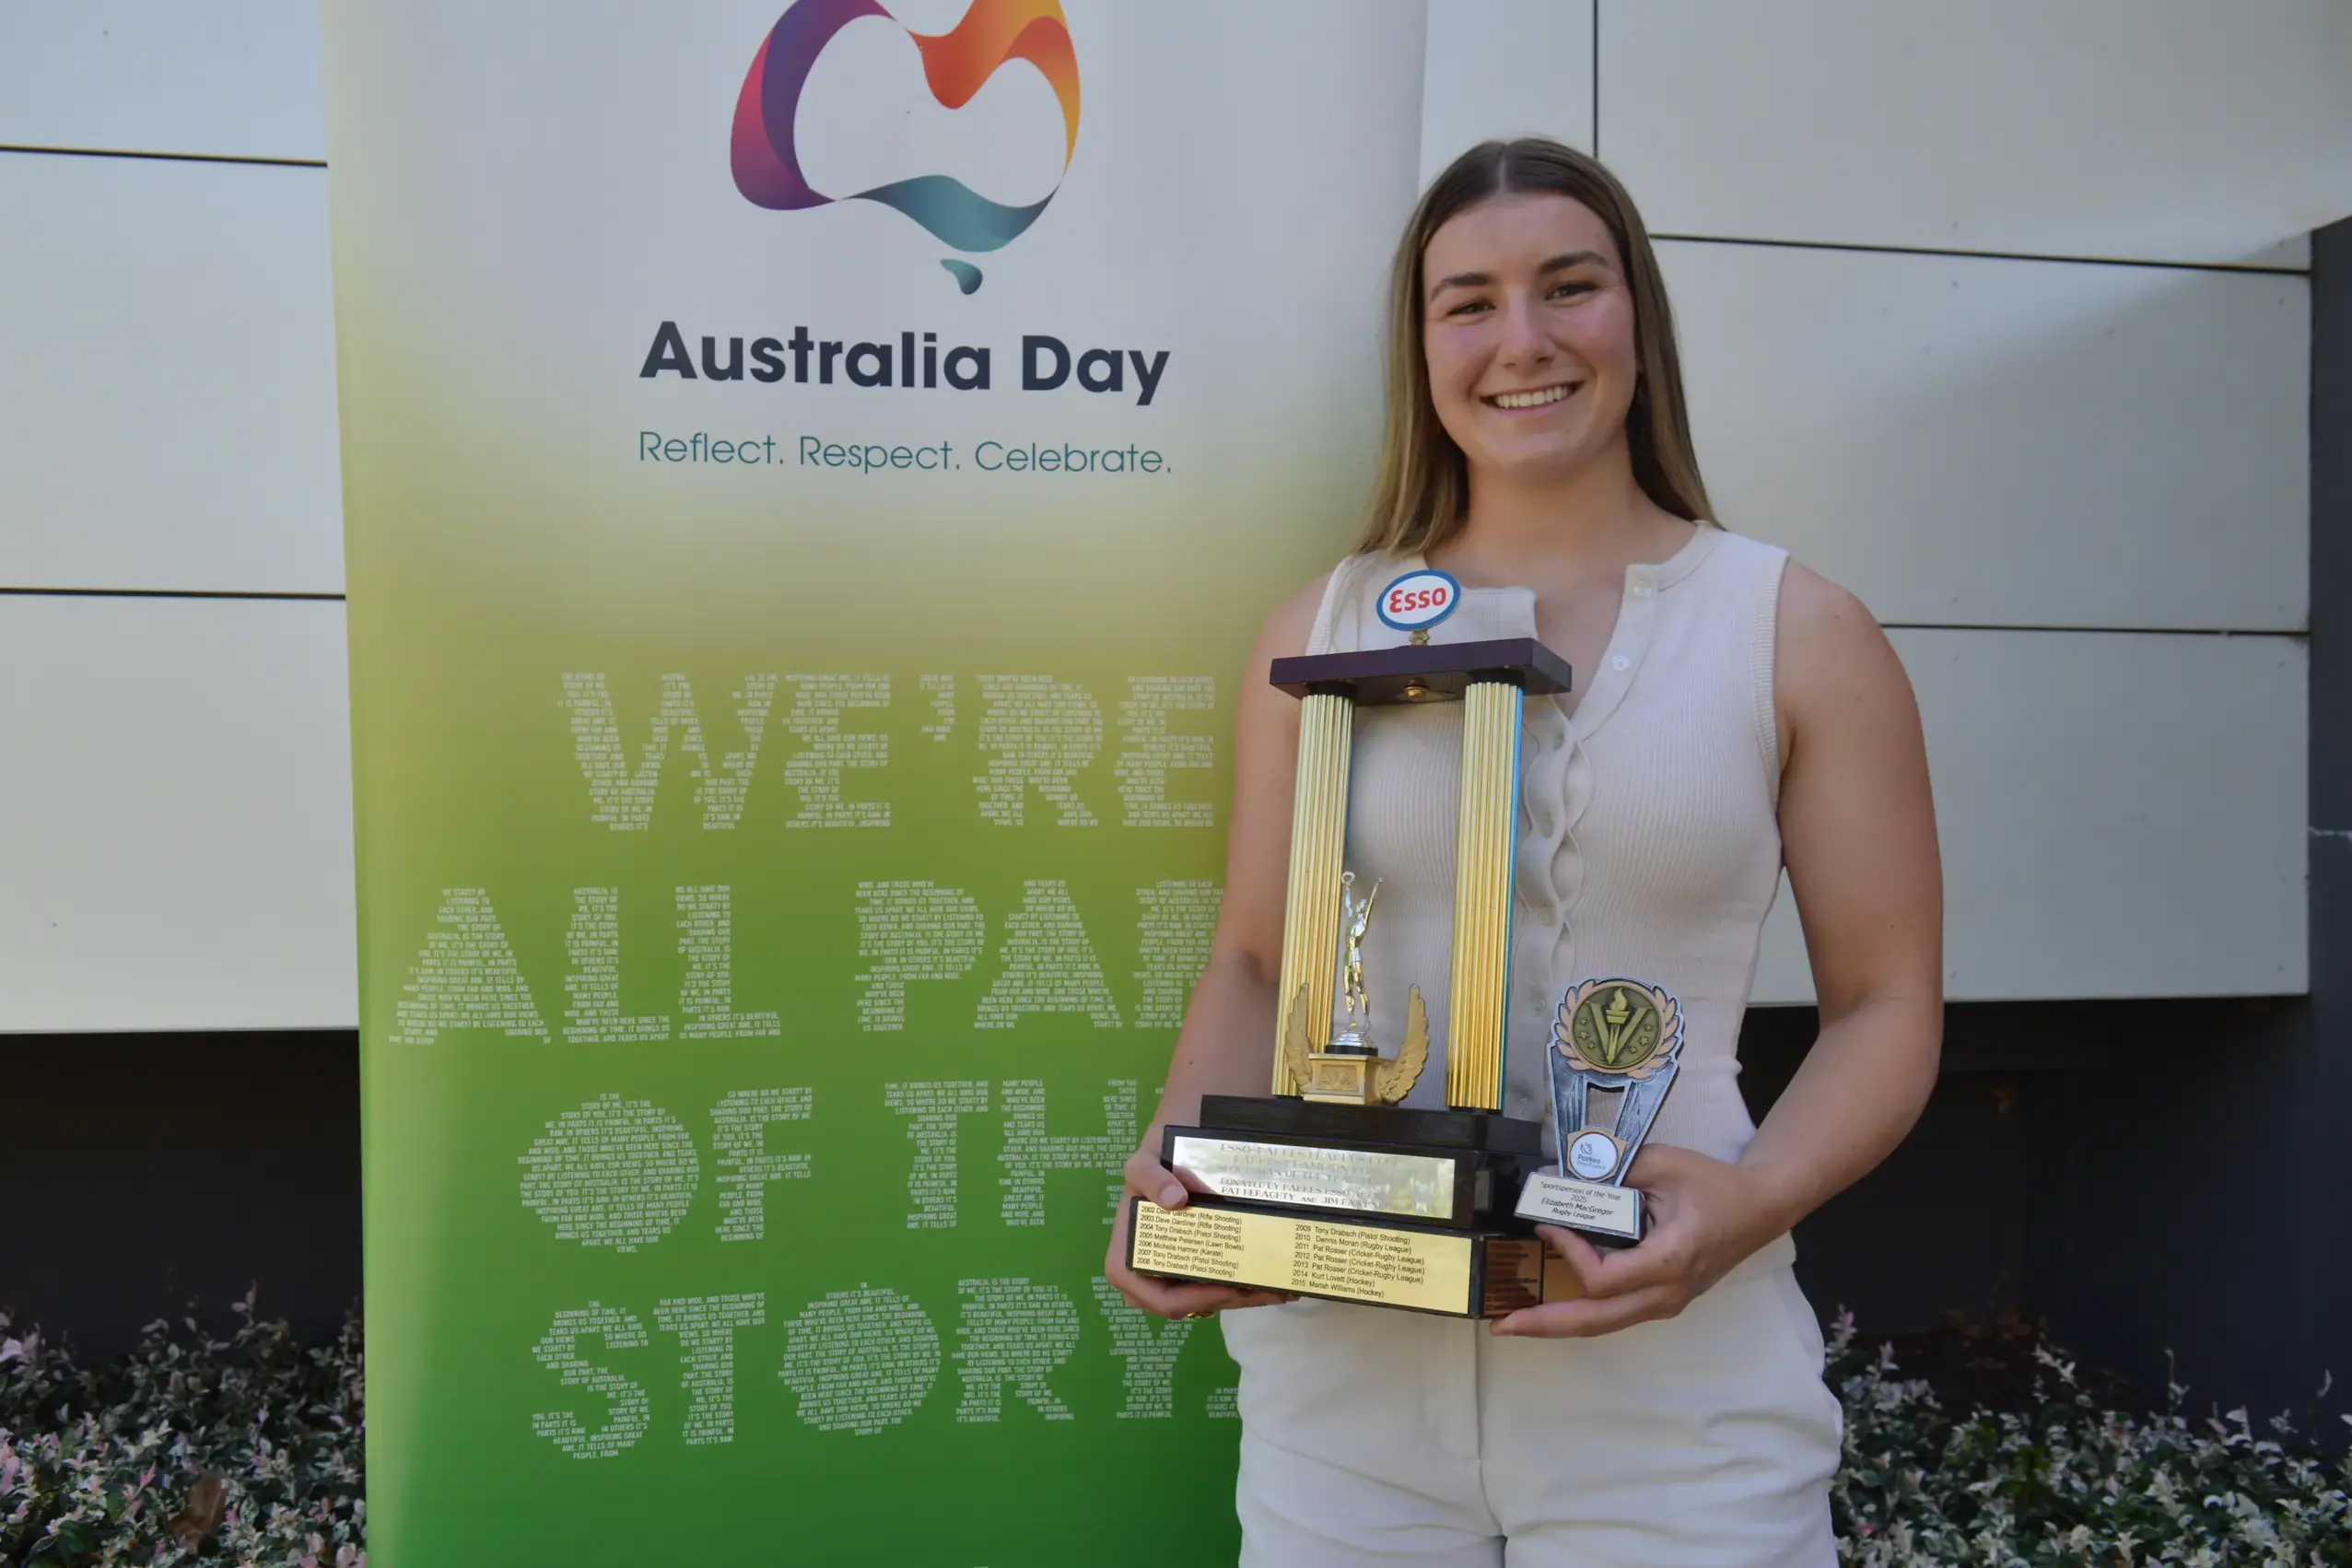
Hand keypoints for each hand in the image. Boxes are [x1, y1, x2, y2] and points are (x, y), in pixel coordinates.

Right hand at [1103, 1142, 1292, 1319]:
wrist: (1171, 1152)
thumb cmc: (1152, 1164)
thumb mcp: (1142, 1163)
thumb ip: (1150, 1177)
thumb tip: (1174, 1200)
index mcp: (1126, 1263)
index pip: (1162, 1298)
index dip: (1197, 1298)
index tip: (1232, 1285)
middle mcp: (1146, 1277)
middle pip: (1191, 1305)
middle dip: (1231, 1300)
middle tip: (1270, 1288)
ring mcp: (1171, 1275)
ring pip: (1207, 1300)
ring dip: (1243, 1297)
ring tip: (1279, 1286)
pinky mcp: (1192, 1269)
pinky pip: (1214, 1287)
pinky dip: (1242, 1287)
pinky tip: (1271, 1279)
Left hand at [1489, 1143, 1785, 1338]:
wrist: (1758, 1209)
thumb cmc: (1713, 1185)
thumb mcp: (1662, 1163)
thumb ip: (1611, 1169)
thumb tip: (1558, 1175)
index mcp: (1670, 1261)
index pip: (1604, 1278)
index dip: (1569, 1253)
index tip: (1548, 1222)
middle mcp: (1666, 1293)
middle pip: (1596, 1320)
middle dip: (1546, 1322)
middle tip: (1501, 1323)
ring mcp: (1665, 1303)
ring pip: (1603, 1325)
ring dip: (1558, 1323)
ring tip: (1516, 1321)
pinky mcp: (1661, 1300)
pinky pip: (1614, 1313)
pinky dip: (1580, 1311)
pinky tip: (1551, 1305)